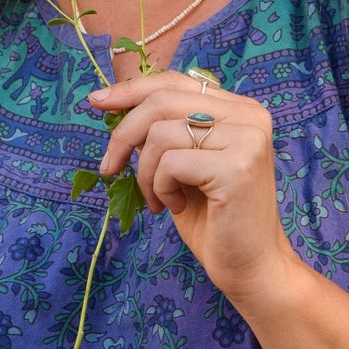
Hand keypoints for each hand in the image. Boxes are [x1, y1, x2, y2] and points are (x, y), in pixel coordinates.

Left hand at [89, 72, 300, 305]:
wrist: (250, 266)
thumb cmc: (215, 221)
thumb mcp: (183, 167)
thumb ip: (164, 133)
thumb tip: (116, 105)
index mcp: (239, 110)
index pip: (176, 82)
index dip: (132, 89)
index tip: (97, 102)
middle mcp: (249, 116)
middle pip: (162, 101)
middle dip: (124, 135)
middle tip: (109, 168)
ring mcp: (247, 138)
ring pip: (160, 134)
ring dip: (145, 173)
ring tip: (158, 200)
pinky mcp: (237, 166)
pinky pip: (170, 163)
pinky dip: (160, 188)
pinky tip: (174, 207)